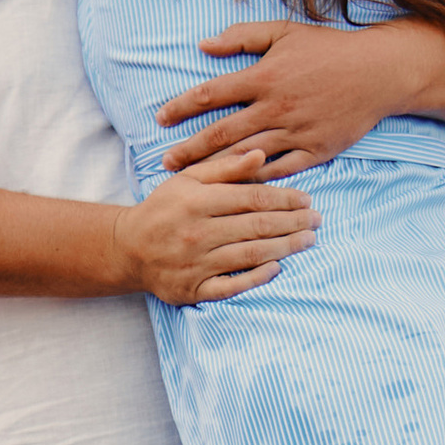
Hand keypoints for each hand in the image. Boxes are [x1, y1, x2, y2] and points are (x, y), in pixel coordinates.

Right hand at [112, 143, 315, 303]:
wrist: (128, 249)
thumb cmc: (164, 209)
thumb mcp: (188, 180)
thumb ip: (225, 168)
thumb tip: (261, 155)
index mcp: (197, 201)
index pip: (251, 198)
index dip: (283, 198)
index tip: (306, 199)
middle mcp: (196, 232)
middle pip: (256, 226)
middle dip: (292, 223)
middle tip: (317, 220)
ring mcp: (195, 263)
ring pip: (250, 254)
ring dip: (285, 248)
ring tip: (308, 241)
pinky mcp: (193, 289)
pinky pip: (231, 286)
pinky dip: (256, 278)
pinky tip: (277, 269)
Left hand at [154, 18, 444, 173]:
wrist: (380, 72)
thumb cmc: (330, 48)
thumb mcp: (284, 31)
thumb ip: (243, 37)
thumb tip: (204, 45)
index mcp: (264, 76)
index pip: (211, 94)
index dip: (181, 107)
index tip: (160, 120)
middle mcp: (275, 107)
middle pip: (221, 133)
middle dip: (189, 149)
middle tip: (165, 163)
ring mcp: (295, 132)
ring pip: (246, 156)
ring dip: (215, 169)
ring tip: (191, 181)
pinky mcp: (316, 150)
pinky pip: (280, 171)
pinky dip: (257, 181)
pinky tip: (236, 191)